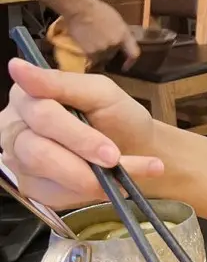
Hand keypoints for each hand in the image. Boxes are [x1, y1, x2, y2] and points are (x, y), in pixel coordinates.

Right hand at [0, 60, 162, 208]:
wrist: (137, 151)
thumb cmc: (118, 117)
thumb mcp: (101, 93)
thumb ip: (61, 82)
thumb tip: (17, 67)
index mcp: (27, 96)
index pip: (42, 115)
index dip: (77, 136)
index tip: (110, 154)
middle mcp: (14, 128)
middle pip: (37, 150)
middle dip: (83, 160)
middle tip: (118, 164)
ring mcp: (19, 160)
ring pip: (44, 175)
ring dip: (89, 179)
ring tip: (123, 176)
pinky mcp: (31, 187)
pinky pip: (53, 194)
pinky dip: (86, 192)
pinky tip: (108, 185)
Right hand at [64, 0, 139, 66]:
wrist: (79, 8)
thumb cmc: (96, 9)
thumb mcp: (115, 19)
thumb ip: (120, 32)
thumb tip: (120, 41)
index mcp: (123, 34)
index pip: (133, 53)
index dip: (130, 61)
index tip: (125, 66)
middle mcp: (115, 43)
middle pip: (112, 54)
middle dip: (108, 50)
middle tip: (98, 40)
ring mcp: (102, 49)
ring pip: (101, 56)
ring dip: (97, 52)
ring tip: (90, 39)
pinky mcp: (90, 52)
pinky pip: (91, 57)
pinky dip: (88, 53)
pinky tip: (84, 43)